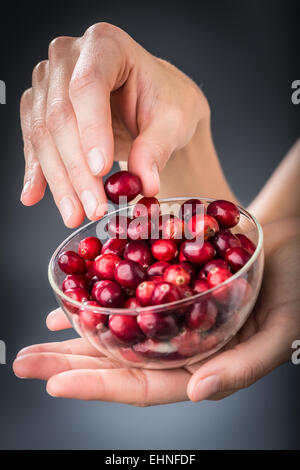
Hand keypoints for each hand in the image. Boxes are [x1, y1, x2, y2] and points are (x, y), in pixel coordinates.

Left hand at [13, 218, 299, 404]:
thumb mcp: (279, 332)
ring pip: (116, 333)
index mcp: (202, 365)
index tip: (57, 384)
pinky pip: (126, 298)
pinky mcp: (165, 288)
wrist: (291, 244)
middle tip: (26, 363)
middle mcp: (179, 346)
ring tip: (37, 339)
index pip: (145, 386)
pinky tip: (70, 307)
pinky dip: (98, 302)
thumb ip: (242, 367)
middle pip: (119, 362)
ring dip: (75, 336)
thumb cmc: (293, 290)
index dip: (101, 388)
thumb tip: (198, 392)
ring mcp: (170, 318)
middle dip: (70, 365)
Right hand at [20, 22, 208, 226]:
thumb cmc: (166, 101)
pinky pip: (34, 143)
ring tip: (75, 213)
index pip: (88, 86)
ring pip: (43, 134)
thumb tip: (145, 183)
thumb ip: (157, 148)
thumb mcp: (173, 121)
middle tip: (93, 207)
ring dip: (59, 180)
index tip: (101, 169)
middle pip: (61, 115)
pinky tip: (36, 196)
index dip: (91, 130)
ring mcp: (49, 83)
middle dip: (77, 169)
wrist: (152, 102)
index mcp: (106, 45)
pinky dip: (39, 173)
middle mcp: (68, 58)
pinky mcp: (40, 108)